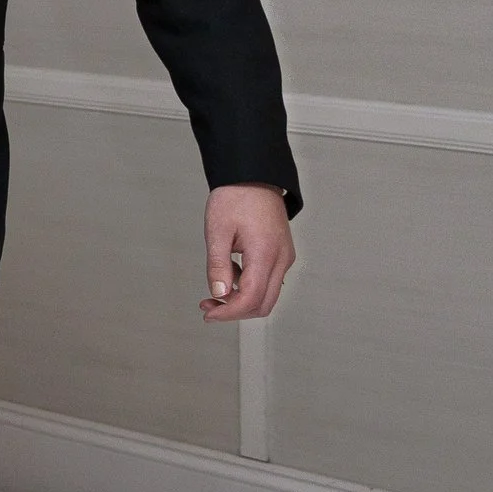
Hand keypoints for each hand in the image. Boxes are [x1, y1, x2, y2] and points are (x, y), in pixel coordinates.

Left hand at [200, 183, 294, 320]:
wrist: (253, 177)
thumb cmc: (235, 197)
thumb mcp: (217, 231)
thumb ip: (218, 266)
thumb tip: (219, 294)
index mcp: (266, 253)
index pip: (251, 298)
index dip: (229, 312)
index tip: (209, 314)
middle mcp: (281, 259)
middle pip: (263, 304)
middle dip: (235, 311)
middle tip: (208, 306)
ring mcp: (284, 257)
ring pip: (267, 295)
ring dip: (241, 301)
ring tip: (214, 293)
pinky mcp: (280, 254)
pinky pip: (267, 281)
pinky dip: (248, 287)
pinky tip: (229, 277)